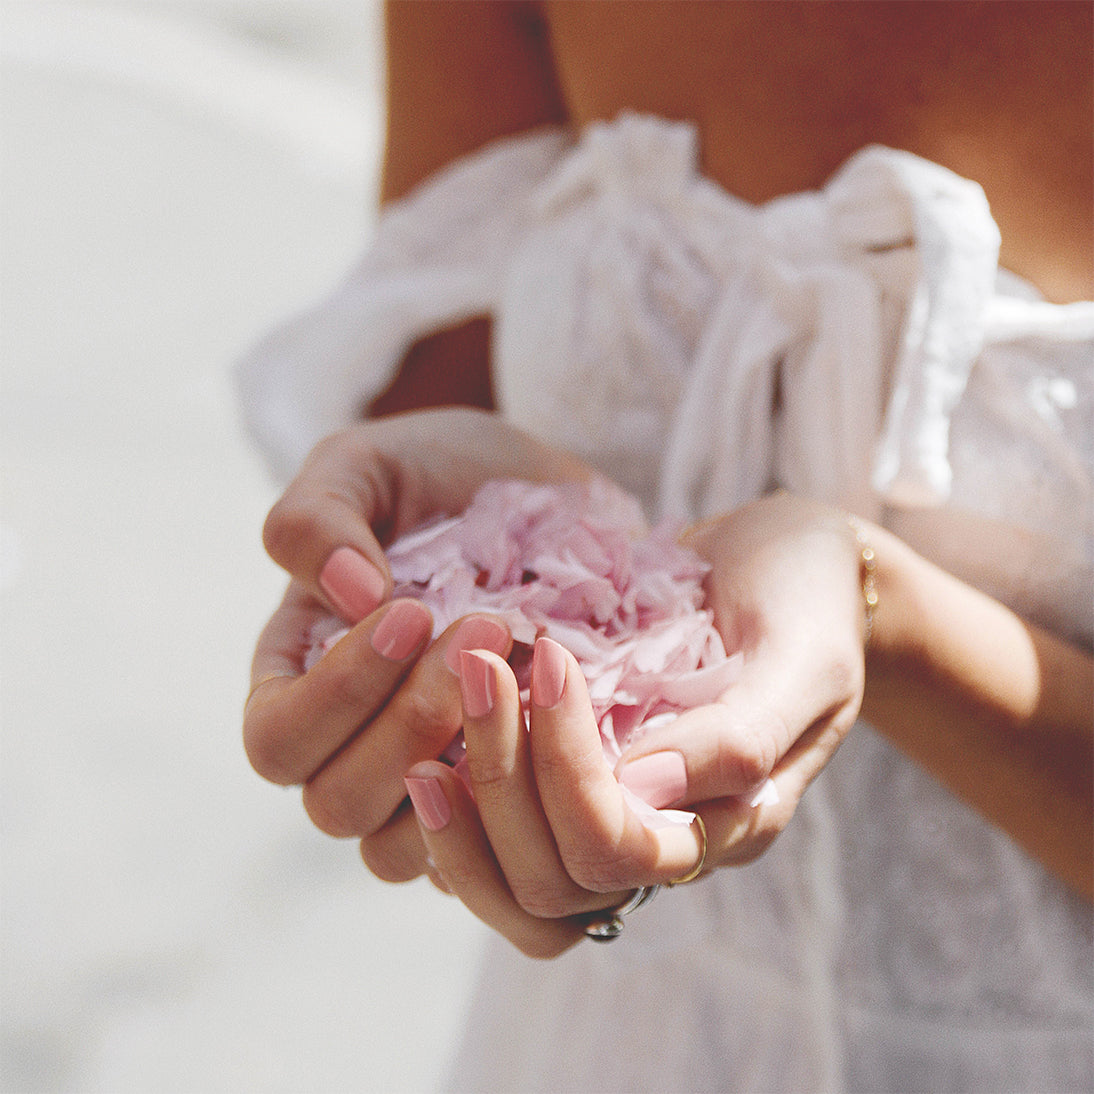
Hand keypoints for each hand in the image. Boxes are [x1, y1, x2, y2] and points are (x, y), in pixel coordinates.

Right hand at [244, 409, 591, 880]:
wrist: (539, 494)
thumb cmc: (438, 476)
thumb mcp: (368, 465)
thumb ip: (319, 515)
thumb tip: (346, 595)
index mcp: (299, 677)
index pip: (278, 740)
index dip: (336, 695)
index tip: (410, 613)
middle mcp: (352, 745)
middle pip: (340, 804)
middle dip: (412, 722)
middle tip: (484, 629)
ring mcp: (429, 779)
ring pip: (411, 849)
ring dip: (471, 765)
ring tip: (527, 667)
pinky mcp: (500, 789)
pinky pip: (498, 849)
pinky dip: (529, 797)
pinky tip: (567, 717)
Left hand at [404, 492, 867, 955]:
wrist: (789, 562)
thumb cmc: (808, 602)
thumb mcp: (802, 658)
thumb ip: (739, 737)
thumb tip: (641, 793)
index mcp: (729, 821)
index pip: (620, 853)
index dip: (566, 773)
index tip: (549, 661)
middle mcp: (665, 836)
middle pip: (554, 884)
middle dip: (500, 782)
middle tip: (475, 670)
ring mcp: (614, 810)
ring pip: (515, 880)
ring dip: (464, 803)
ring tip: (433, 710)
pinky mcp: (574, 778)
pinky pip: (499, 829)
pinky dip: (458, 792)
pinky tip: (431, 728)